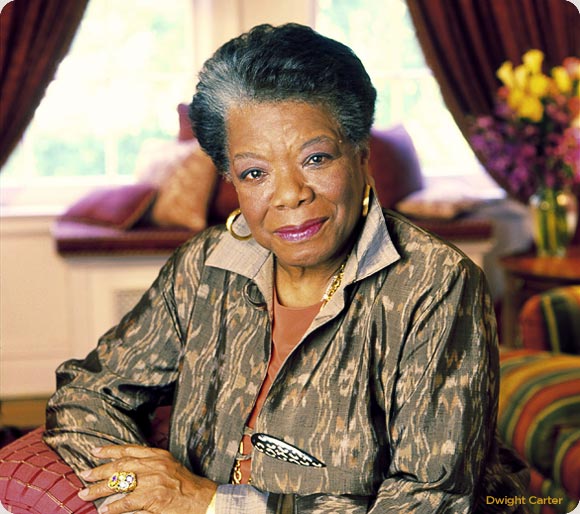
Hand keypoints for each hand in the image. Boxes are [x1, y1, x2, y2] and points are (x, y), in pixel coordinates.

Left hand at [78, 445, 216, 513]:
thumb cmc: (186, 485)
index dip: (110, 450)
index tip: (95, 452)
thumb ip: (150, 465)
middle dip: (100, 470)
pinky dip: (114, 507)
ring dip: (100, 489)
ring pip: (120, 483)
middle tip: (84, 473)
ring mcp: (153, 481)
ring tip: (85, 494)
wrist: (202, 499)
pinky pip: (128, 503)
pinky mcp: (153, 498)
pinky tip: (104, 510)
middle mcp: (154, 465)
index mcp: (158, 455)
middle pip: (121, 465)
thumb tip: (127, 470)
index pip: (130, 450)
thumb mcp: (169, 467)